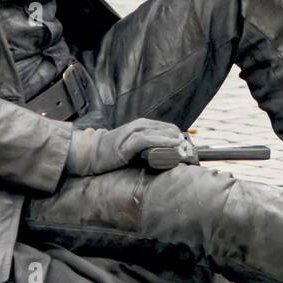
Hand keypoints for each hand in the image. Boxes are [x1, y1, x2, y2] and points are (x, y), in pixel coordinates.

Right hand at [65, 119, 197, 175]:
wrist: (90, 153)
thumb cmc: (112, 152)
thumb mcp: (133, 147)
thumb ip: (148, 148)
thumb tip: (165, 157)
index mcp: (143, 125)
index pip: (168, 128)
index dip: (181, 138)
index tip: (190, 150)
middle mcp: (140, 125)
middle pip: (168, 129)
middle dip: (182, 141)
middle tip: (191, 153)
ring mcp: (133, 132)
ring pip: (161, 133)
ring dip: (175, 142)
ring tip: (186, 151)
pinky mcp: (127, 142)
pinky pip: (148, 140)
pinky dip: (161, 142)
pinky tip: (171, 146)